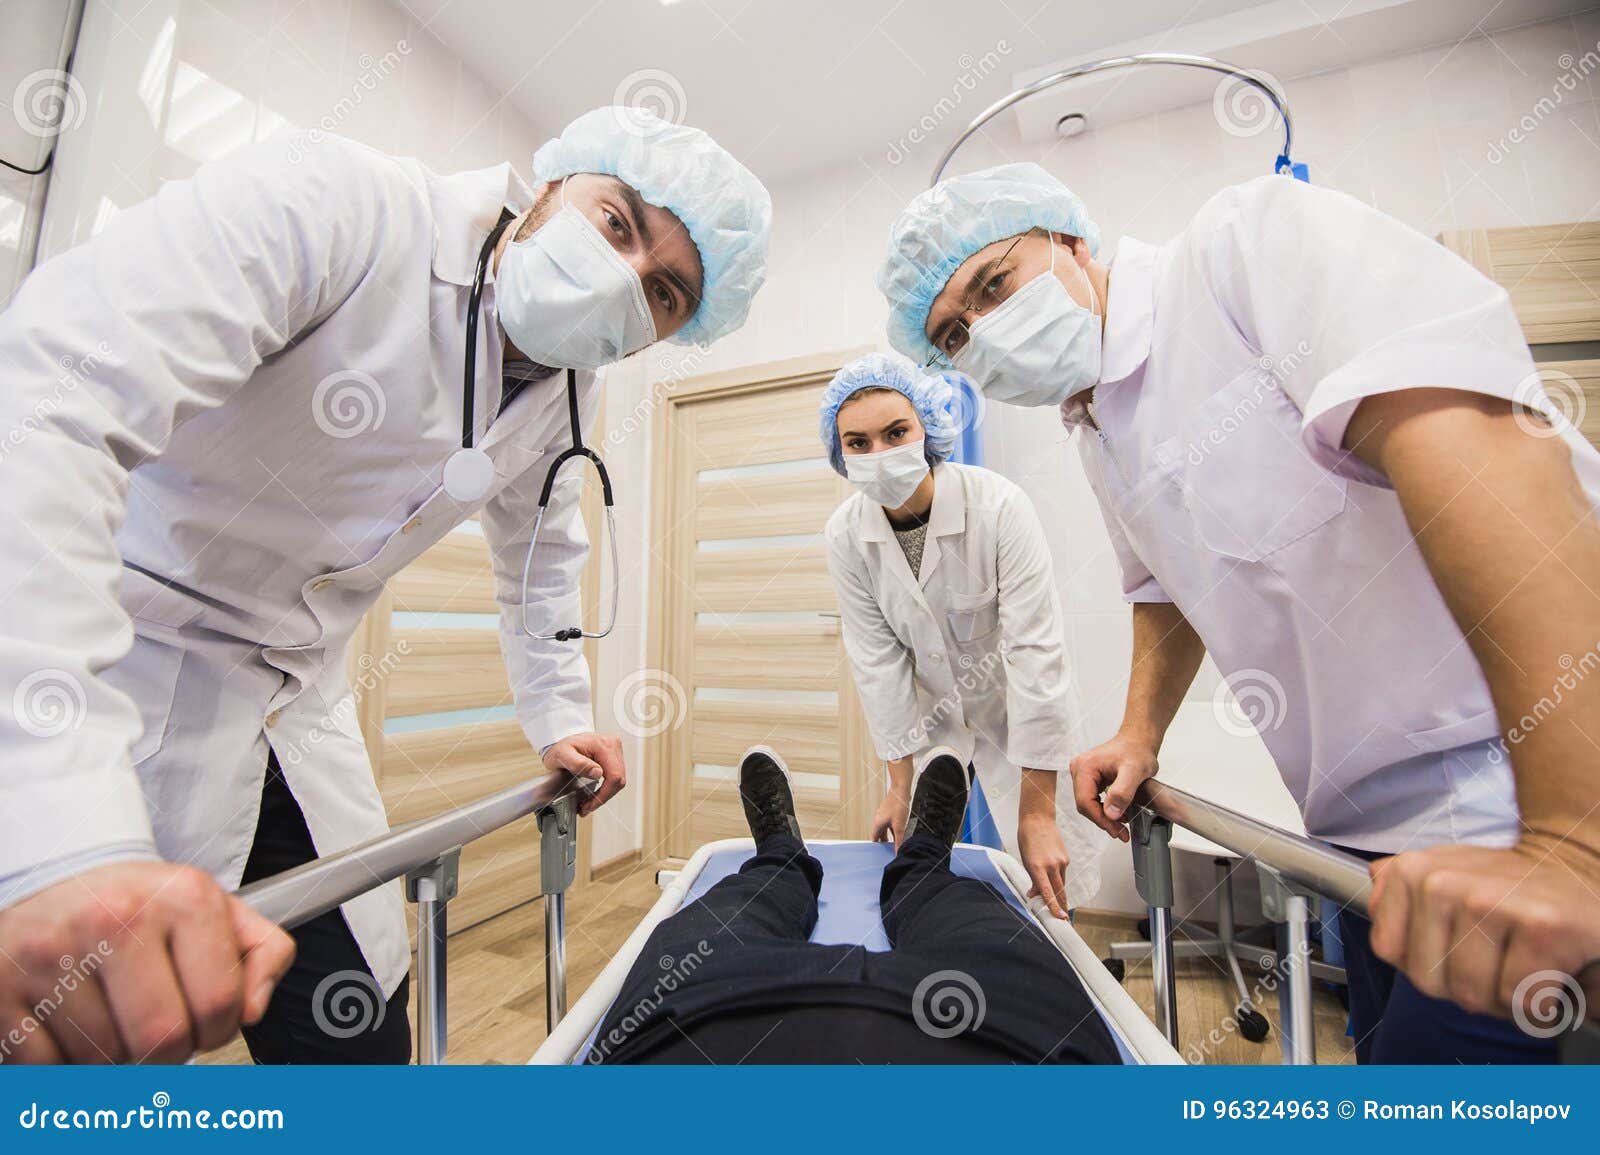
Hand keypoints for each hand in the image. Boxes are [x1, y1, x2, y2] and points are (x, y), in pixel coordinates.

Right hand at [0, 862, 294, 1062]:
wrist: (55, 880)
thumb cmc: (136, 905)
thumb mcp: (211, 908)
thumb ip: (260, 952)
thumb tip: (254, 1008)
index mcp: (181, 898)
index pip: (221, 1005)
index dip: (216, 1029)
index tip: (201, 1019)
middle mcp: (116, 918)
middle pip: (164, 1040)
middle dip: (165, 1050)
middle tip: (152, 1025)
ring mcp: (52, 953)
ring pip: (106, 1059)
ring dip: (111, 1054)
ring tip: (106, 1010)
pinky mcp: (2, 988)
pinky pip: (50, 1067)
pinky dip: (62, 1060)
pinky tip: (66, 1019)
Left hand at [542, 731, 625, 816]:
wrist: (559, 741)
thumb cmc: (559, 747)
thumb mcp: (562, 755)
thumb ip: (579, 764)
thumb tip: (597, 772)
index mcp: (604, 745)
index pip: (614, 775)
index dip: (604, 794)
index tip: (591, 803)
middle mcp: (613, 745)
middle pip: (619, 779)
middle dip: (604, 797)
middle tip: (588, 806)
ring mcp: (615, 750)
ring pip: (619, 779)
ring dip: (605, 794)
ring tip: (589, 802)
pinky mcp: (613, 756)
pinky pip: (615, 776)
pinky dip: (605, 788)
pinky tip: (595, 794)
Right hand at [871, 788, 909, 847]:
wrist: (900, 789)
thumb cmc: (898, 805)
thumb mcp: (900, 826)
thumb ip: (898, 840)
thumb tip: (898, 851)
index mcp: (877, 824)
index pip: (874, 839)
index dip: (877, 847)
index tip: (881, 854)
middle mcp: (878, 820)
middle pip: (879, 834)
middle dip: (884, 842)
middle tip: (890, 850)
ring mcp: (883, 815)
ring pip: (885, 829)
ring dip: (889, 835)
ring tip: (896, 842)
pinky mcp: (889, 812)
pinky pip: (889, 823)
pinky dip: (893, 829)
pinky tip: (900, 831)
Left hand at [1018, 814, 1070, 918]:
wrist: (1038, 820)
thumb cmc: (1027, 841)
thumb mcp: (1025, 861)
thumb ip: (1032, 879)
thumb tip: (1034, 894)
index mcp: (1037, 867)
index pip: (1047, 892)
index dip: (1054, 907)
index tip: (1060, 918)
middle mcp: (1051, 865)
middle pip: (1060, 892)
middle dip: (1062, 907)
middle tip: (1064, 920)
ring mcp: (1061, 862)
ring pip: (1062, 884)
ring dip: (1059, 893)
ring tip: (1056, 900)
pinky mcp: (1066, 858)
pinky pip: (1062, 873)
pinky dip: (1057, 877)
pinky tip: (1051, 870)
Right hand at [1070, 733, 1159, 841]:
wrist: (1138, 741)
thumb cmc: (1136, 750)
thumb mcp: (1135, 771)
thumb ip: (1122, 792)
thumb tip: (1110, 813)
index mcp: (1085, 767)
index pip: (1084, 801)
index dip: (1100, 819)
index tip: (1116, 830)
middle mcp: (1079, 769)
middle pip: (1084, 805)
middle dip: (1103, 821)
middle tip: (1121, 833)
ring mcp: (1082, 774)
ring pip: (1088, 804)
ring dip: (1104, 818)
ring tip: (1121, 827)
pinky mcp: (1088, 778)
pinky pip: (1092, 799)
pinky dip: (1104, 810)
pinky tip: (1117, 815)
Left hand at [1368, 840, 1599, 1024]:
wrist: (1579, 870)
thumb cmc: (1509, 886)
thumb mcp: (1444, 871)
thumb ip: (1398, 885)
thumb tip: (1373, 883)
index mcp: (1411, 872)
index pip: (1389, 951)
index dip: (1427, 964)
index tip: (1457, 947)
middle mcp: (1441, 883)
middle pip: (1429, 982)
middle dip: (1465, 986)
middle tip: (1497, 959)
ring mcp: (1489, 903)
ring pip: (1473, 996)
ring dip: (1503, 999)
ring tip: (1521, 965)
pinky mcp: (1541, 928)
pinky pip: (1521, 1002)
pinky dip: (1539, 1005)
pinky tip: (1548, 972)